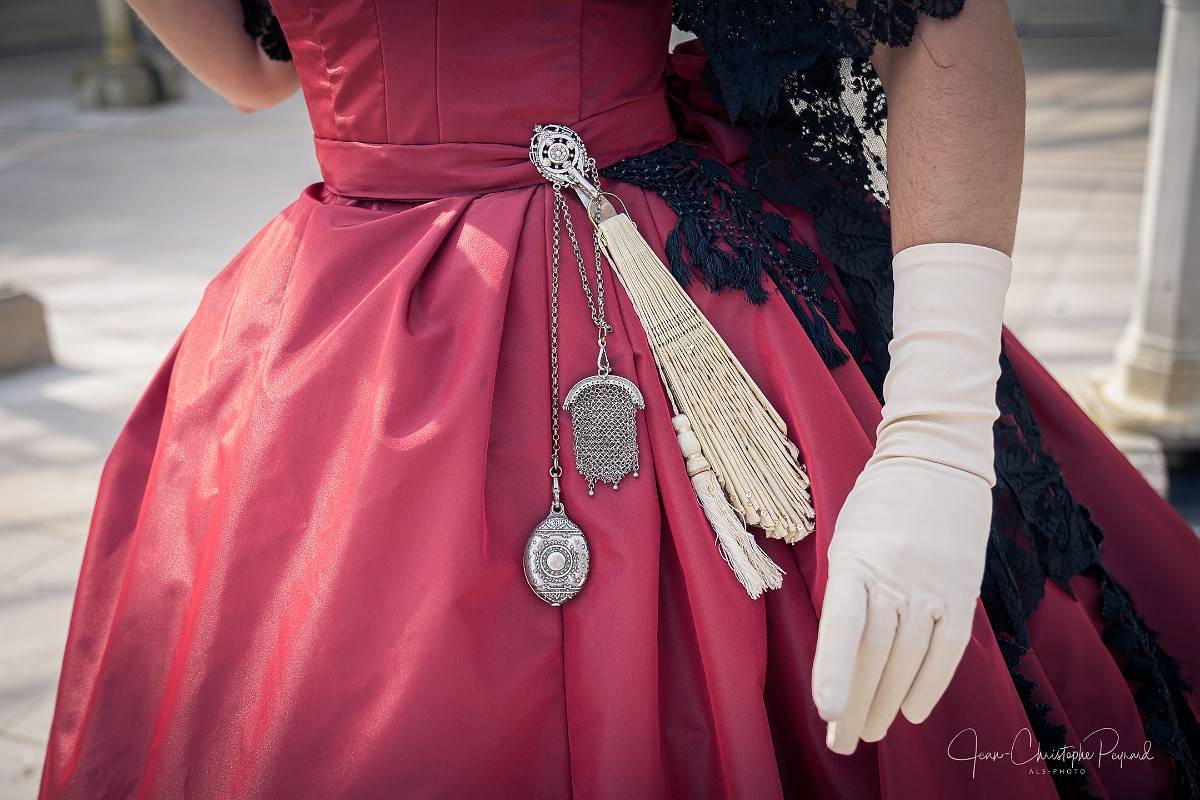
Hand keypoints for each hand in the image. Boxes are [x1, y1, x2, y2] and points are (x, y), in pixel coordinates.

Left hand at [810, 242, 1011, 753]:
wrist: (938, 458)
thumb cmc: (879, 502)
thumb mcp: (846, 536)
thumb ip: (845, 589)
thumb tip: (840, 652)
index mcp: (856, 557)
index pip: (845, 622)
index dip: (835, 667)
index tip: (825, 710)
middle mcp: (896, 573)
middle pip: (876, 651)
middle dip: (855, 701)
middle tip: (840, 741)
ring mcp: (934, 583)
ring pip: (909, 656)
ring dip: (887, 700)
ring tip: (870, 731)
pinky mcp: (963, 588)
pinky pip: (948, 646)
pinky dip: (930, 681)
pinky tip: (913, 710)